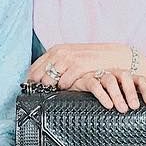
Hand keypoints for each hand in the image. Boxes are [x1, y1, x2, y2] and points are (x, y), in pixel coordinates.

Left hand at [28, 43, 145, 88]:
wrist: (114, 56)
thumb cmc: (93, 60)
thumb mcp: (72, 58)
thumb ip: (57, 65)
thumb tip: (40, 79)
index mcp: (56, 50)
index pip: (34, 67)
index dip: (30, 81)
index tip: (30, 92)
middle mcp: (60, 52)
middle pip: (38, 74)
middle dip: (38, 87)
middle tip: (41, 96)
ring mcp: (69, 58)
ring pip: (49, 78)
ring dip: (51, 88)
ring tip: (55, 93)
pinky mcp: (79, 65)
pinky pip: (64, 81)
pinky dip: (64, 87)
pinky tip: (68, 90)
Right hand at [72, 68, 145, 112]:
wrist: (72, 86)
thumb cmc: (99, 95)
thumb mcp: (116, 98)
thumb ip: (127, 102)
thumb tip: (144, 116)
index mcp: (124, 78)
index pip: (139, 80)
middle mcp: (113, 74)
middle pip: (125, 76)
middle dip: (131, 92)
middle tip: (134, 107)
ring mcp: (99, 75)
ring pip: (110, 80)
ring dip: (118, 95)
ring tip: (123, 109)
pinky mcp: (86, 80)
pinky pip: (95, 85)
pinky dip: (102, 95)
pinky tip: (108, 105)